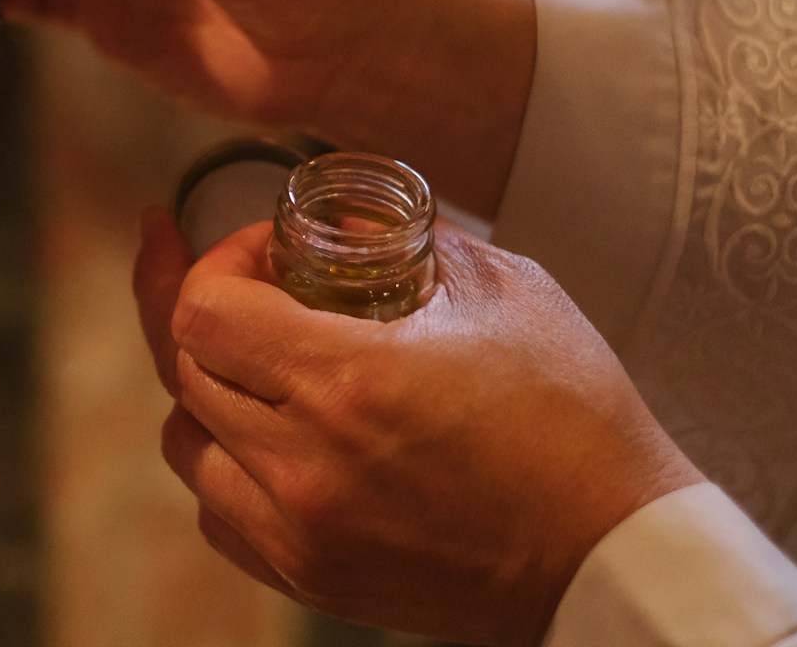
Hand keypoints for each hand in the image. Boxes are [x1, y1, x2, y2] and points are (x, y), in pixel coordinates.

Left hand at [131, 212, 703, 644]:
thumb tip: (350, 218)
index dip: (212, 262)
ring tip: (251, 355)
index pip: (202, 310)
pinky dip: (225, 465)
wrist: (613, 557)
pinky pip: (218, 511)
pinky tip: (266, 434)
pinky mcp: (312, 578)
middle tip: (244, 281)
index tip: (263, 250)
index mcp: (346, 381)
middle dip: (207, 309)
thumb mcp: (505, 291)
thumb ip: (412, 242)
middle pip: (184, 369)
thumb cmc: (576, 425)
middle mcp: (303, 464)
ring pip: (187, 443)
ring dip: (209, 388)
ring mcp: (300, 531)